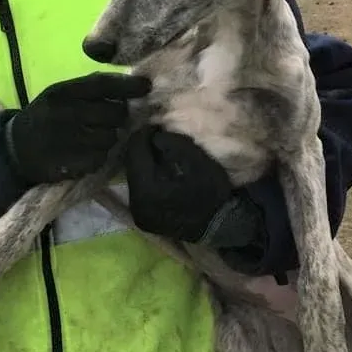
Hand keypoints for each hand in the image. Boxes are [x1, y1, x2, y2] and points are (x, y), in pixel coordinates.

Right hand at [6, 72, 150, 183]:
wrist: (14, 148)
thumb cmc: (45, 116)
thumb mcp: (60, 94)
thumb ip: (89, 89)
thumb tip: (128, 84)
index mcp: (62, 92)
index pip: (103, 84)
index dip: (128, 85)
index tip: (146, 86)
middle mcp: (64, 114)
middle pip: (114, 113)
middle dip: (119, 117)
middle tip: (113, 120)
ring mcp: (66, 141)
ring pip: (110, 138)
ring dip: (110, 138)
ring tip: (96, 137)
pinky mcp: (68, 164)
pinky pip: (100, 159)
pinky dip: (100, 156)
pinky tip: (87, 152)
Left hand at [124, 127, 235, 241]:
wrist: (220, 227)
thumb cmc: (212, 193)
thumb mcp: (197, 162)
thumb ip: (174, 145)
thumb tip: (155, 136)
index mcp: (147, 190)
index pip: (135, 153)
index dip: (143, 134)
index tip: (156, 124)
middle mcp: (136, 204)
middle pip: (130, 165)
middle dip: (141, 147)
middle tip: (156, 134)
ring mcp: (138, 213)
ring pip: (133, 177)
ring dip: (143, 161)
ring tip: (158, 150)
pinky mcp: (143, 218)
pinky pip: (139, 189)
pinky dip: (146, 175)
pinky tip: (159, 169)